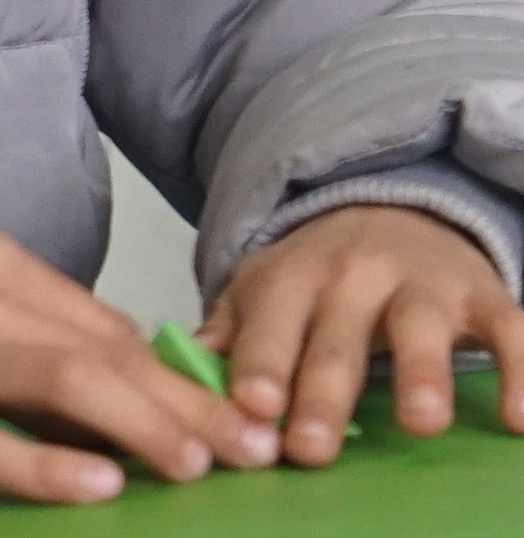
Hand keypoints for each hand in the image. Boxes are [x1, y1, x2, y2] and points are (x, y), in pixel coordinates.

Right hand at [0, 228, 263, 501]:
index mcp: (11, 282)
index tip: (253, 414)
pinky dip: (47, 464)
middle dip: (187, 403)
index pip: (109, 333)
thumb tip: (157, 404)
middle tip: (256, 447)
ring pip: (71, 377)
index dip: (183, 379)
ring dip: (144, 423)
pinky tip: (103, 483)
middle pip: (107, 352)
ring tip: (198, 464)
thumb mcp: (10, 328)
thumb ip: (63, 353)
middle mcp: (1, 311)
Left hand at [209, 203, 523, 467]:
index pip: (272, 325)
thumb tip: (175, 380)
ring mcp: (428, 281)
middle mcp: (361, 272)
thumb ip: (224, 337)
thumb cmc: (316, 278)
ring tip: (422, 424)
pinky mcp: (486, 293)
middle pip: (341, 336)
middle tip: (312, 448)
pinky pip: (512, 329)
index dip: (262, 367)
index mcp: (294, 276)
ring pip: (424, 326)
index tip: (254, 410)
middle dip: (326, 392)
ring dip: (423, 373)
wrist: (396, 207)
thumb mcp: (259, 293)